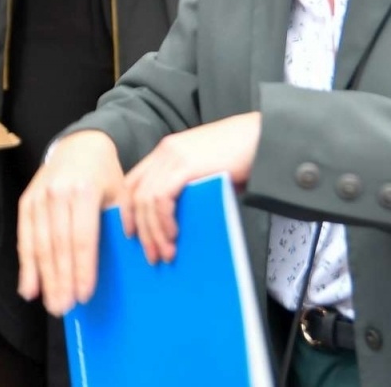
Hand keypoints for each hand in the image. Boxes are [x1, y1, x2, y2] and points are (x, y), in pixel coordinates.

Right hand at [17, 130, 124, 315]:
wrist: (79, 145)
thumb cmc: (105, 174)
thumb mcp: (123, 189)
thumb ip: (127, 217)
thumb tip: (137, 247)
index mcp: (85, 190)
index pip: (83, 237)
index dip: (82, 268)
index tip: (84, 294)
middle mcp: (58, 193)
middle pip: (59, 245)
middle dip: (61, 279)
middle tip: (64, 308)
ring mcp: (39, 197)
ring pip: (39, 244)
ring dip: (44, 278)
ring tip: (51, 303)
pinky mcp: (26, 201)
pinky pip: (25, 237)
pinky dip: (26, 264)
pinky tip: (29, 287)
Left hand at [120, 113, 260, 265]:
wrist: (262, 137)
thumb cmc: (241, 156)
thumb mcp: (206, 169)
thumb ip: (191, 187)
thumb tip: (183, 220)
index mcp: (167, 151)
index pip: (133, 182)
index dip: (128, 209)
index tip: (131, 233)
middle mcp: (165, 152)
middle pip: (136, 194)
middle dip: (142, 230)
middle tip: (152, 255)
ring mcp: (173, 156)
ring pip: (146, 200)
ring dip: (154, 231)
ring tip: (166, 252)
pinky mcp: (185, 164)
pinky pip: (162, 197)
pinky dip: (164, 220)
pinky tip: (174, 234)